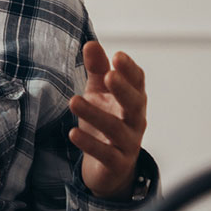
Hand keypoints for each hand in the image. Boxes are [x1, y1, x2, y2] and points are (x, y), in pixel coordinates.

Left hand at [69, 41, 146, 199]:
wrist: (109, 168)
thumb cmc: (106, 121)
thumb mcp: (100, 93)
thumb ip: (97, 70)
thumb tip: (91, 43)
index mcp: (133, 100)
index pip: (138, 82)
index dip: (129, 70)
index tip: (117, 55)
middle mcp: (135, 120)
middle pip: (135, 103)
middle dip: (123, 89)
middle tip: (110, 75)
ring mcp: (128, 143)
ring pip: (116, 128)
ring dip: (95, 114)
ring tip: (74, 101)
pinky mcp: (117, 163)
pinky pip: (105, 153)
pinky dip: (90, 144)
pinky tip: (73, 133)